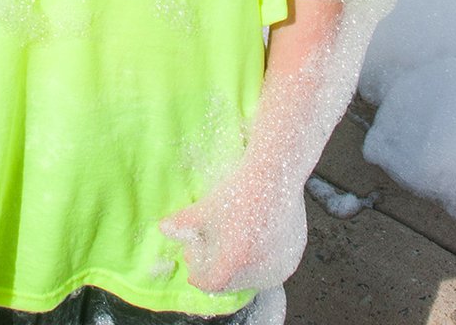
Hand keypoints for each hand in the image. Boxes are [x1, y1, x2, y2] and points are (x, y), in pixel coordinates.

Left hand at [159, 171, 305, 293]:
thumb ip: (183, 222)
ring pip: (253, 277)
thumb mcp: (206, 206)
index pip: (212, 283)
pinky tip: (251, 242)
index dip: (200, 276)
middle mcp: (260, 271)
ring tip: (229, 246)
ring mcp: (280, 266)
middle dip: (217, 270)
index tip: (193, 269)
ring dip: (239, 267)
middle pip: (232, 282)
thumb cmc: (239, 189)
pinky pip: (272, 269)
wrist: (276, 172)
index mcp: (235, 261)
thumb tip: (163, 229)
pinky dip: (258, 261)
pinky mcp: (293, 258)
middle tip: (206, 253)